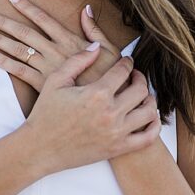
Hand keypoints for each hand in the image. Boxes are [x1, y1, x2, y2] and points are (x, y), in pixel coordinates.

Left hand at [0, 0, 120, 90]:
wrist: (106, 104)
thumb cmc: (111, 77)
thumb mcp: (109, 50)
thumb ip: (94, 29)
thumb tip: (86, 8)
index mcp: (70, 41)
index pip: (43, 19)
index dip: (27, 7)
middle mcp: (55, 51)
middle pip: (24, 33)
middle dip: (4, 22)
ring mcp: (46, 67)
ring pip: (18, 50)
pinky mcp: (41, 84)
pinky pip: (18, 71)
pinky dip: (1, 62)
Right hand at [23, 48, 160, 173]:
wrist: (40, 147)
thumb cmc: (45, 113)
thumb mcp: (55, 81)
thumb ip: (78, 61)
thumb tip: (97, 46)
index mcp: (96, 93)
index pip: (122, 71)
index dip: (127, 63)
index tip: (127, 60)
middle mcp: (111, 112)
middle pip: (140, 89)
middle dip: (140, 78)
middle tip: (135, 75)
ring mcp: (117, 132)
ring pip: (149, 112)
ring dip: (149, 100)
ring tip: (142, 95)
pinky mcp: (119, 148)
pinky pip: (148, 137)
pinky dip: (154, 126)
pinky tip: (149, 117)